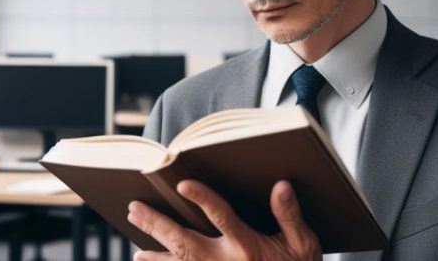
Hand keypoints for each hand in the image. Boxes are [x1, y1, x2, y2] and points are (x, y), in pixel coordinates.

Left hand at [127, 180, 321, 260]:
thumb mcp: (303, 244)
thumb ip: (290, 215)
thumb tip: (281, 185)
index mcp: (249, 247)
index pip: (222, 218)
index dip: (203, 199)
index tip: (181, 184)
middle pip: (185, 241)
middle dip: (158, 223)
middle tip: (135, 205)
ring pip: (177, 260)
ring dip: (152, 243)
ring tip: (133, 223)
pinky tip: (143, 256)